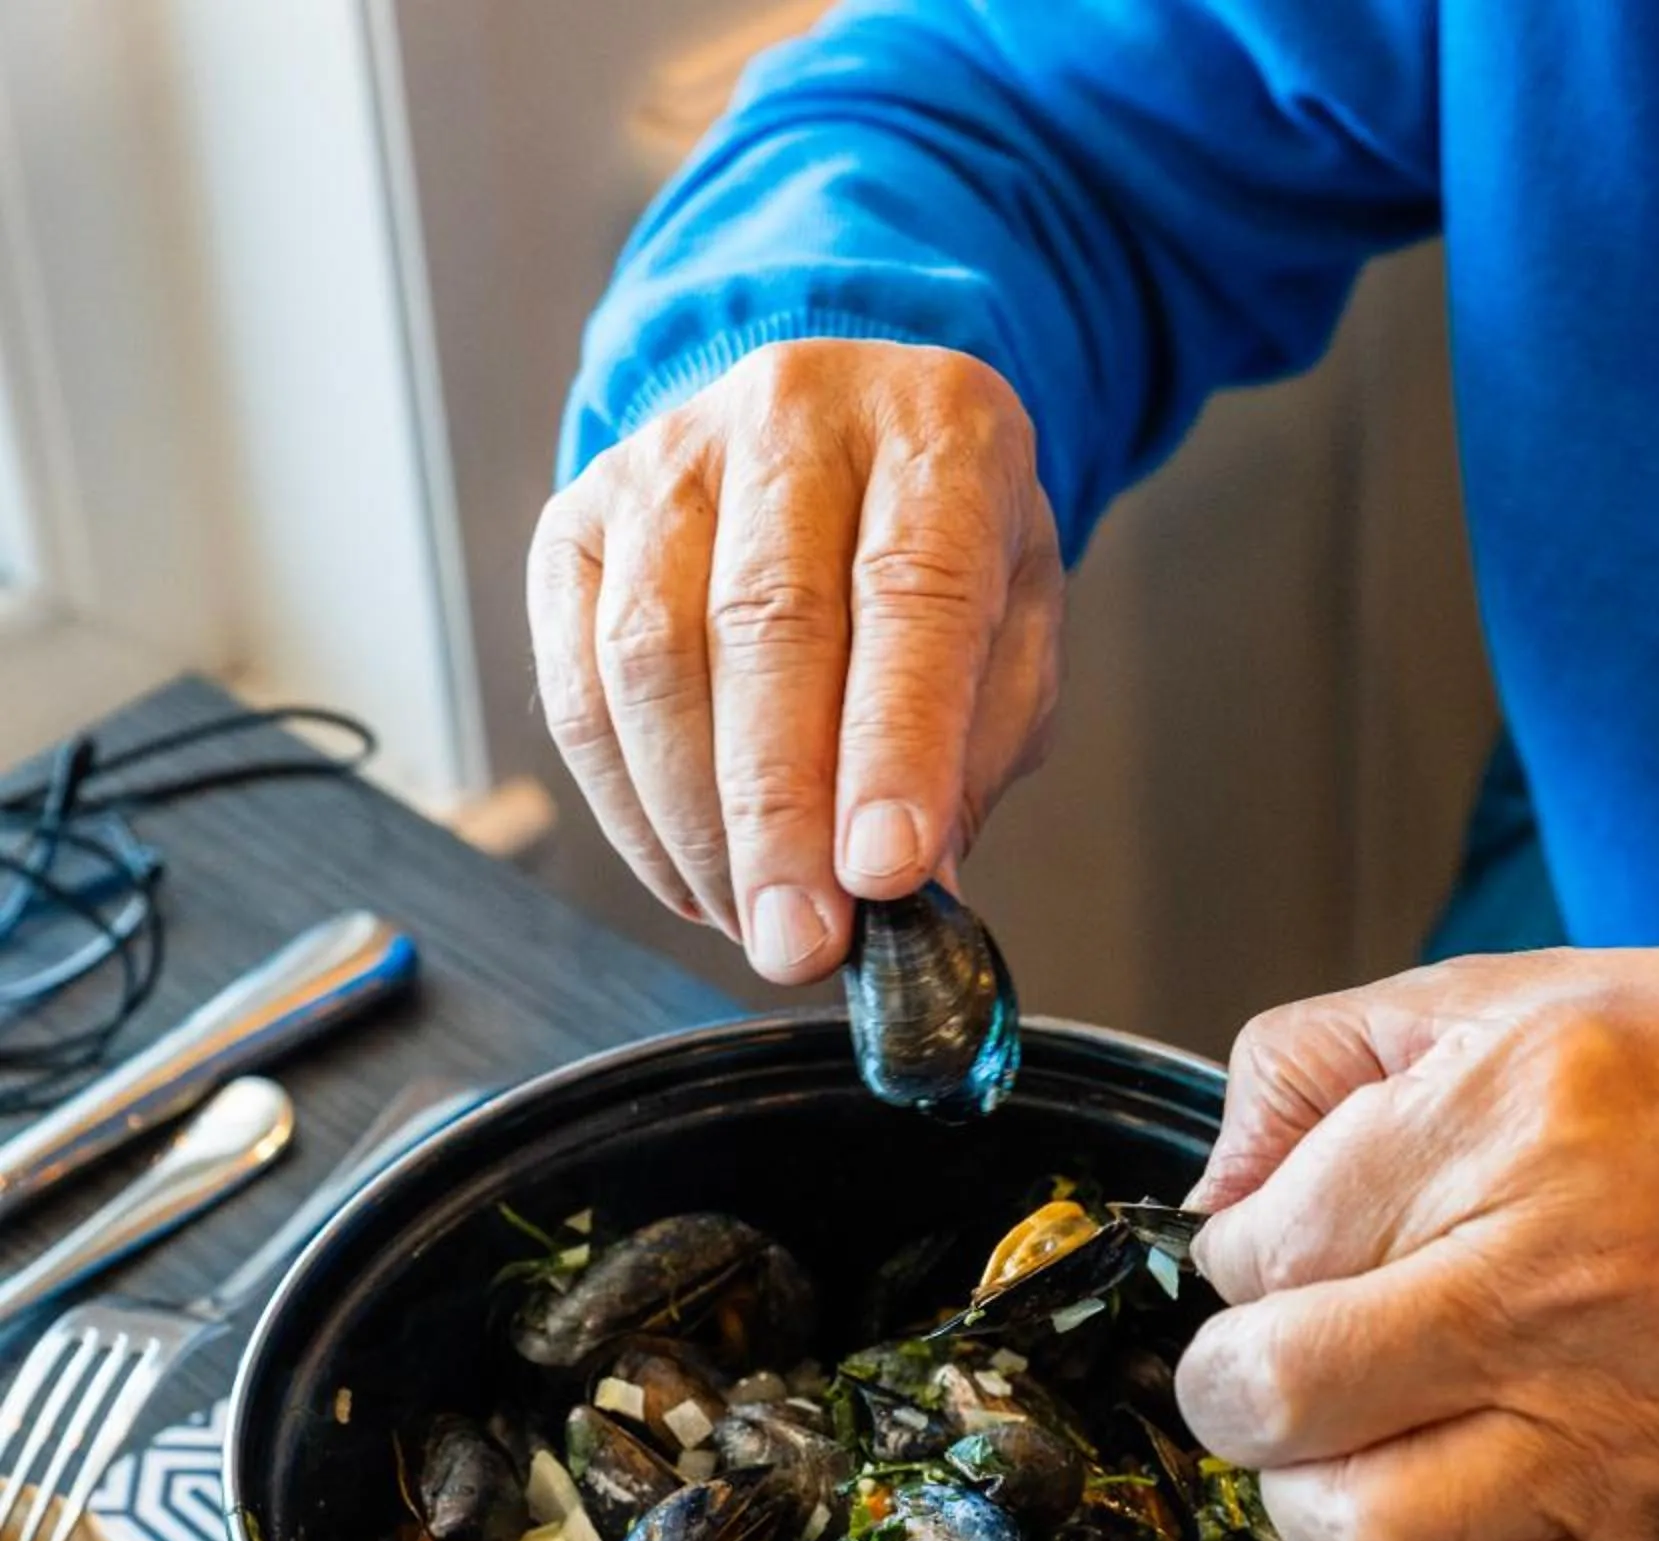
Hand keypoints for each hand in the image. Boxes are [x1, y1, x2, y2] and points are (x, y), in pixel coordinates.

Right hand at [527, 339, 1062, 979]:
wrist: (840, 448)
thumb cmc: (939, 554)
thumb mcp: (1014, 633)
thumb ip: (977, 749)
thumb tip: (916, 885)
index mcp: (934, 428)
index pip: (910, 589)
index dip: (894, 744)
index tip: (886, 874)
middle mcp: (790, 415)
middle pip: (765, 628)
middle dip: (781, 818)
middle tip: (799, 942)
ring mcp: (665, 461)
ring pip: (652, 661)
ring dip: (699, 826)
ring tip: (752, 922)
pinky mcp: (578, 527)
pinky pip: (581, 688)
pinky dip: (630, 810)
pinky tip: (692, 877)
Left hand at [1174, 948, 1658, 1540]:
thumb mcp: (1513, 993)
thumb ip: (1320, 1068)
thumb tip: (1209, 1203)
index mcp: (1518, 1117)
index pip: (1265, 1243)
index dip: (1234, 1259)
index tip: (1279, 1254)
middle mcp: (1560, 1280)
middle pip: (1279, 1394)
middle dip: (1231, 1388)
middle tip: (1272, 1366)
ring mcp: (1610, 1427)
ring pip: (1362, 1533)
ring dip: (1307, 1503)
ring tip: (1342, 1450)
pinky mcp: (1653, 1532)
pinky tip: (1412, 1533)